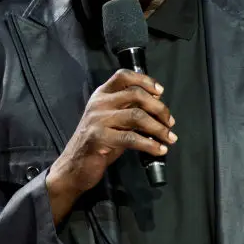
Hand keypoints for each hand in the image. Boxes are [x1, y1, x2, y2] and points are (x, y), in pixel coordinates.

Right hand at [45, 69, 175, 222]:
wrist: (73, 166)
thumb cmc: (97, 143)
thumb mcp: (111, 120)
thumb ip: (128, 109)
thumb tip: (157, 105)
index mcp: (101, 95)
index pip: (123, 77)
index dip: (145, 80)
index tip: (160, 92)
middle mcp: (99, 103)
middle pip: (135, 94)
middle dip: (159, 108)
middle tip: (170, 122)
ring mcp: (98, 120)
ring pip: (137, 116)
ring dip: (159, 128)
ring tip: (170, 138)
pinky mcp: (100, 138)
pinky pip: (132, 138)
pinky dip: (150, 144)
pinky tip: (159, 150)